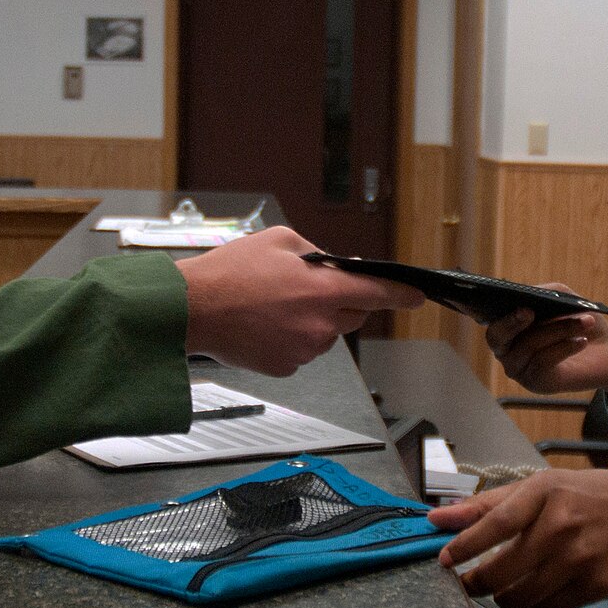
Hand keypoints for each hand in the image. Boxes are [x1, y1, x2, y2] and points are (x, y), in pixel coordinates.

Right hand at [176, 226, 423, 375]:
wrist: (191, 309)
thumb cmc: (229, 273)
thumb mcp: (279, 240)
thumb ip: (316, 252)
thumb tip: (335, 264)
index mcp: (323, 290)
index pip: (378, 294)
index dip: (402, 295)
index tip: (416, 296)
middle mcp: (319, 325)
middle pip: (352, 316)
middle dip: (339, 301)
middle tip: (303, 288)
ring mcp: (303, 350)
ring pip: (325, 334)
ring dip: (311, 320)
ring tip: (272, 305)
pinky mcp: (285, 368)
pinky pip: (302, 351)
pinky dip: (290, 338)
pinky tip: (264, 324)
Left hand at [428, 468, 607, 607]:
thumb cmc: (586, 497)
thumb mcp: (539, 487)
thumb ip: (486, 505)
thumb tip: (437, 519)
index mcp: (545, 493)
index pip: (496, 523)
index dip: (465, 545)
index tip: (444, 559)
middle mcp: (563, 525)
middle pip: (503, 571)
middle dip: (477, 583)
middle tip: (469, 583)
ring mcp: (581, 559)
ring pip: (521, 597)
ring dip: (504, 597)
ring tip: (505, 585)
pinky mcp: (595, 586)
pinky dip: (533, 604)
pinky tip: (539, 587)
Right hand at [486, 296, 607, 401]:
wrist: (606, 349)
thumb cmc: (577, 318)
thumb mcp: (560, 297)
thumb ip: (542, 292)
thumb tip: (527, 295)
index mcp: (507, 326)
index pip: (489, 321)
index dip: (496, 314)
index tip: (521, 307)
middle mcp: (506, 349)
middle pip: (496, 337)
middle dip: (512, 323)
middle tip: (531, 312)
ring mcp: (518, 368)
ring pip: (528, 345)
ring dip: (558, 329)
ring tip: (585, 321)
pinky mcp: (535, 383)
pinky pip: (543, 362)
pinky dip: (564, 347)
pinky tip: (582, 341)